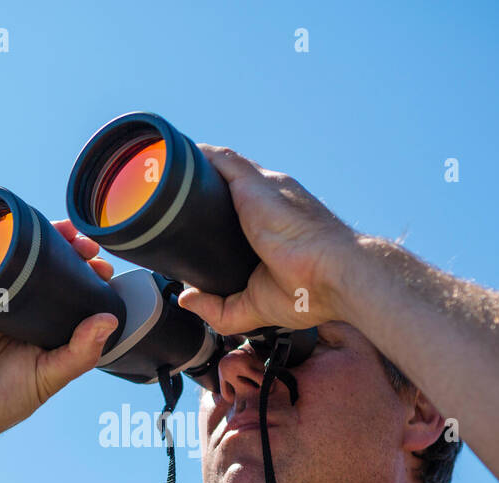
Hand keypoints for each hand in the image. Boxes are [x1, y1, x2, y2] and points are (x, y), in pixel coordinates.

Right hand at [0, 220, 118, 441]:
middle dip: (74, 250)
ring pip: (25, 259)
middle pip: (54, 268)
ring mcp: (0, 296)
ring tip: (66, 234)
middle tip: (88, 248)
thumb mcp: (52, 376)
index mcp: (52, 325)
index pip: (77, 292)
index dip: (92, 275)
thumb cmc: (5, 396)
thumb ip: (81, 353)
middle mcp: (29, 307)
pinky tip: (22, 234)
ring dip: (46, 239)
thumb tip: (109, 319)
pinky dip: (5, 244)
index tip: (104, 269)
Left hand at [176, 145, 359, 333]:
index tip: (192, 219)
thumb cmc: (312, 291)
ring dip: (196, 169)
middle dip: (201, 189)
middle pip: (228, 184)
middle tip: (167, 200)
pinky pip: (218, 160)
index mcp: (272, 226)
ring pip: (222, 168)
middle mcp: (269, 200)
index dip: (216, 211)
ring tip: (162, 175)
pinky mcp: (253, 183)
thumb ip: (220, 309)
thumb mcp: (256, 307)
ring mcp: (262, 188)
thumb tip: (187, 299)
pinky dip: (196, 158)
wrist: (336, 274)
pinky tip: (172, 163)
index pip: (239, 209)